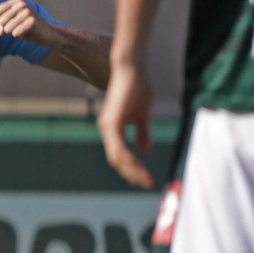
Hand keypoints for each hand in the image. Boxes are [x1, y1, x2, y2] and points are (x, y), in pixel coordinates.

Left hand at [0, 0, 53, 46]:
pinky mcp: (32, 22)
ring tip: (22, 30)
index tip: (12, 21)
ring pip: (7, 27)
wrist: (45, 34)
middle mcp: (21, 3)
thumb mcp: (8, 25)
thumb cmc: (24, 28)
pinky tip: (26, 33)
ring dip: (12, 32)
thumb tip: (2, 29)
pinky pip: (15, 32)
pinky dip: (17, 35)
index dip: (1, 21)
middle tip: (18, 27)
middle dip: (6, 28)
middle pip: (1, 20)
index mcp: (16, 1)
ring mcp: (27, 11)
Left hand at [98, 60, 154, 188]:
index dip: (132, 168)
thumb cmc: (137, 86)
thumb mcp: (142, 114)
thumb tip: (144, 150)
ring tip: (146, 180)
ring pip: (117, 157)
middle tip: (146, 184)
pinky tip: (140, 166)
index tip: (146, 178)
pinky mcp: (111, 122)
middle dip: (132, 174)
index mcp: (113, 129)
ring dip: (132, 170)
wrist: (132, 67)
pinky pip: (119, 147)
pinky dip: (129, 159)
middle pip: (117, 160)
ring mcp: (107, 126)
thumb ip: (142, 132)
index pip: (120, 155)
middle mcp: (107, 130)